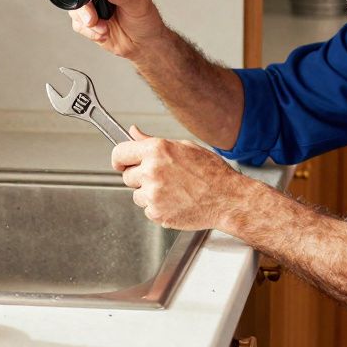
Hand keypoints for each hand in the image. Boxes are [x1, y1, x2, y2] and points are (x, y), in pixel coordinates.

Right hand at [57, 0, 166, 60]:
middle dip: (82, 7)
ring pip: (75, 9)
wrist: (144, 44)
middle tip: (92, 18)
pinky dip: (89, 31)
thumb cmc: (146, 20)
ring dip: (86, 21)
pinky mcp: (89, 22)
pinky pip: (78, 24)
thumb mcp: (139, 5)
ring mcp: (93, 6)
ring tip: (103, 28)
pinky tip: (103, 32)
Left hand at [111, 126, 251, 231]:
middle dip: (139, 177)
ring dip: (149, 194)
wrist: (226, 199)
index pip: (120, 152)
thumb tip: (133, 132)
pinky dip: (158, 208)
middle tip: (162, 178)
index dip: (119, 159)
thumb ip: (152, 141)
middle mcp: (152, 171)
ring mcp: (153, 194)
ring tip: (173, 190)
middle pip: (127, 176)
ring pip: (137, 195)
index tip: (121, 163)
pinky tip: (176, 201)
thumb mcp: (183, 147)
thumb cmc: (211, 172)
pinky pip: (147, 210)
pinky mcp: (157, 213)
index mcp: (157, 150)